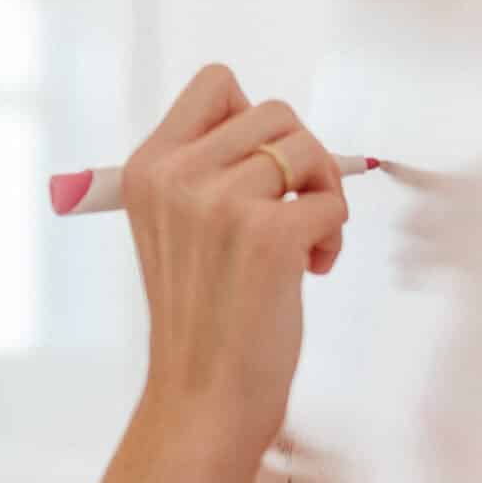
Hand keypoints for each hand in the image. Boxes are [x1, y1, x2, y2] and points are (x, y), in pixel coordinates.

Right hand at [120, 64, 348, 465]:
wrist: (203, 398)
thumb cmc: (202, 319)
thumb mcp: (174, 229)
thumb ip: (204, 172)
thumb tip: (276, 129)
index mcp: (148, 169)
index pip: (217, 84)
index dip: (252, 119)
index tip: (257, 172)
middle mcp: (177, 177)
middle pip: (276, 112)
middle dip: (301, 158)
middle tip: (294, 210)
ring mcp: (221, 203)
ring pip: (309, 149)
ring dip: (323, 194)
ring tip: (305, 243)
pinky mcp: (268, 235)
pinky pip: (332, 199)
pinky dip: (334, 233)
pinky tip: (311, 269)